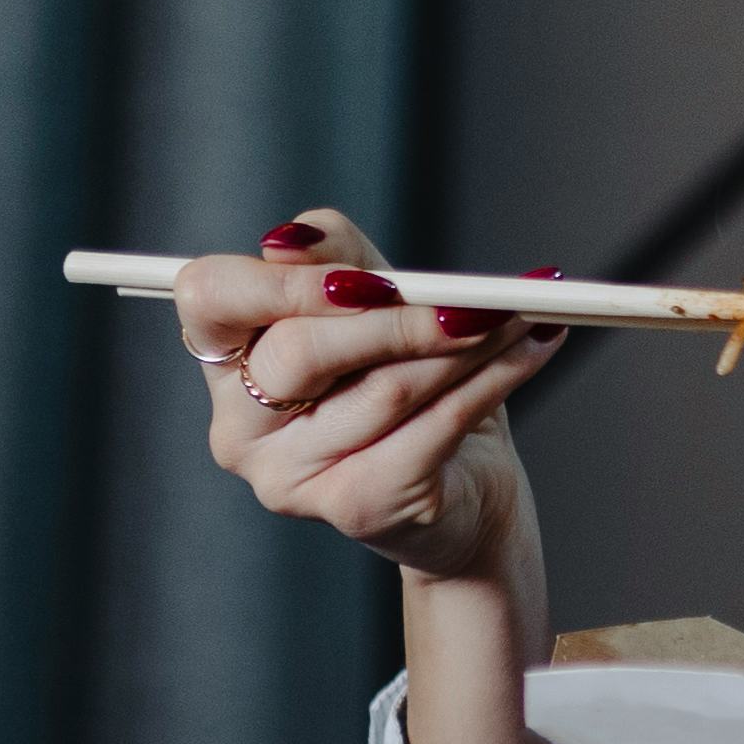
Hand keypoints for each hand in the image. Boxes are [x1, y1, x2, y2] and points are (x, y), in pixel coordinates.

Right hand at [189, 211, 562, 585]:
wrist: (465, 492)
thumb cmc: (408, 383)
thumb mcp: (374, 303)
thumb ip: (338, 258)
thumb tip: (293, 237)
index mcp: (224, 360)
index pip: (210, 297)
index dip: (282, 281)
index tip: (365, 275)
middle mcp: (238, 428)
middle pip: (300, 349)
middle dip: (399, 317)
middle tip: (474, 298)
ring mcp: (288, 478)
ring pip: (382, 388)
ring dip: (469, 342)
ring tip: (522, 314)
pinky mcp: (352, 507)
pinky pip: (431, 427)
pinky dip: (494, 379)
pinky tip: (532, 348)